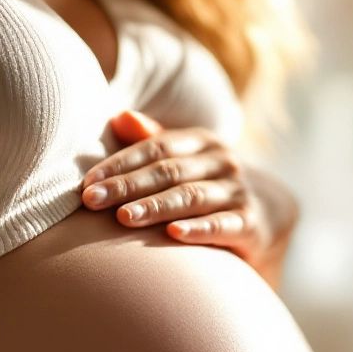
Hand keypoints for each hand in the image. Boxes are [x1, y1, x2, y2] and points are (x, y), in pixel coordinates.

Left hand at [81, 110, 299, 286]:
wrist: (264, 215)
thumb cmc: (206, 185)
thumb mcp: (184, 160)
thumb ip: (151, 141)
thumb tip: (119, 116)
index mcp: (200, 142)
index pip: (155, 148)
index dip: (119, 164)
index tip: (87, 183)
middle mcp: (222, 161)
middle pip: (168, 172)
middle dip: (127, 186)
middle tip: (92, 201)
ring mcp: (238, 192)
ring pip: (192, 197)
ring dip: (155, 207)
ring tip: (124, 218)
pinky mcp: (250, 224)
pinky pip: (222, 226)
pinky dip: (198, 230)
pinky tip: (174, 235)